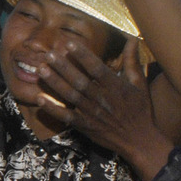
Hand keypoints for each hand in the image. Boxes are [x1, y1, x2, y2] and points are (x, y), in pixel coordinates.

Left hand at [35, 37, 173, 180]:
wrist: (140, 140)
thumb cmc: (141, 110)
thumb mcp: (140, 84)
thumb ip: (132, 62)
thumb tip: (132, 39)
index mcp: (116, 87)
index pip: (96, 68)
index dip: (83, 56)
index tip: (69, 44)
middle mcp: (102, 99)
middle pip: (80, 81)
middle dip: (63, 67)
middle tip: (48, 54)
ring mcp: (92, 113)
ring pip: (71, 96)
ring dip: (55, 83)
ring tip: (41, 69)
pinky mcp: (86, 126)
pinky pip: (67, 117)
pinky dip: (53, 109)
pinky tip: (40, 99)